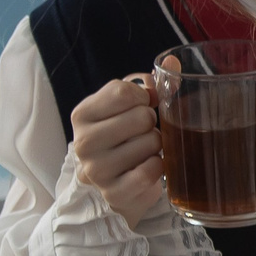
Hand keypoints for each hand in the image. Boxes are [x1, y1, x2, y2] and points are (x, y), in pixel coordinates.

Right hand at [69, 74, 165, 226]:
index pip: (125, 92)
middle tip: (143, 132)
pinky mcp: (114, 192)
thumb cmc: (124, 137)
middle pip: (141, 117)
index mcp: (82, 114)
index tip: (141, 106)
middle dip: (151, 123)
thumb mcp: (128, 106)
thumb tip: (173, 63)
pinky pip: (153, 170)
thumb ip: (149, 82)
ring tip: (143, 151)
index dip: (144, 97)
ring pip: (151, 143)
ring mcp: (97, 170)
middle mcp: (83, 142)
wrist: (117, 183)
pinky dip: (158, 167)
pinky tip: (147, 167)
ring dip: (156, 146)